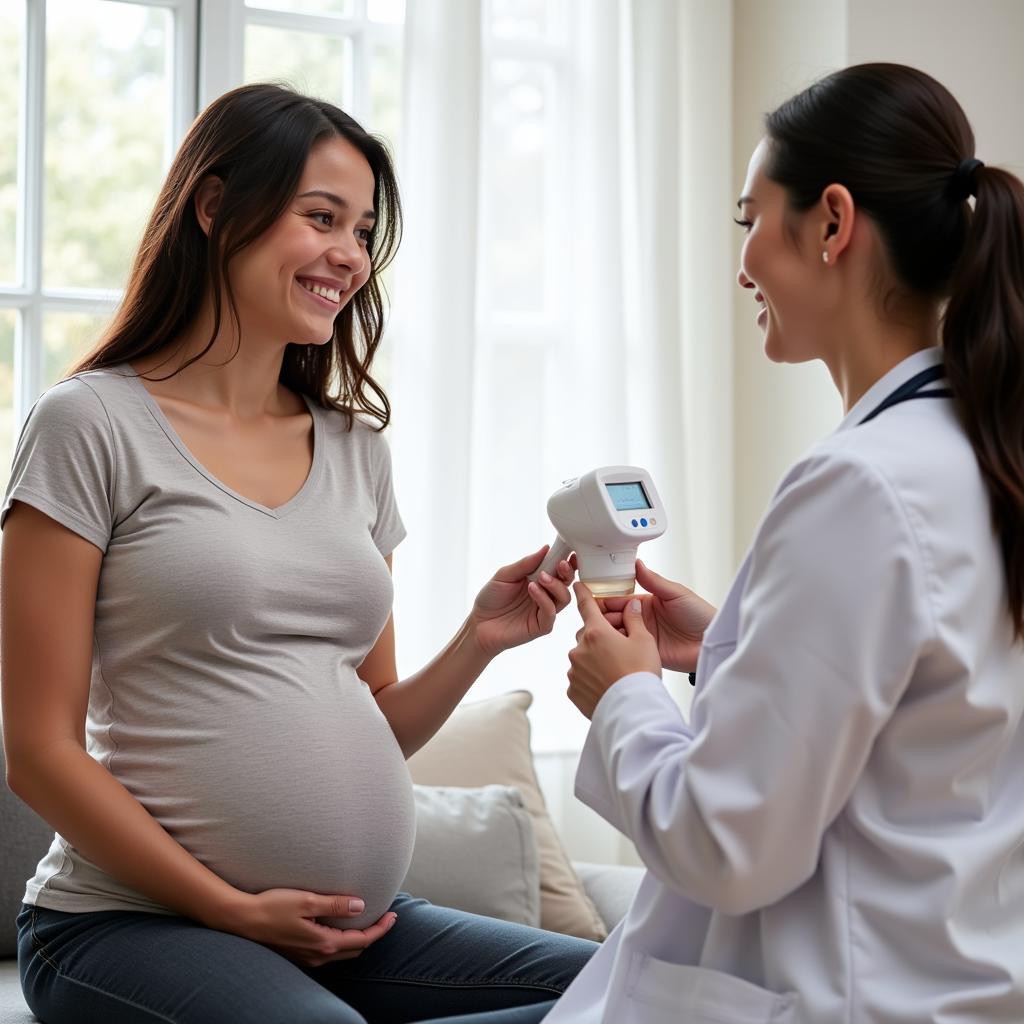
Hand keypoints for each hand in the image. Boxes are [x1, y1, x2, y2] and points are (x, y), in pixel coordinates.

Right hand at [213, 888, 397, 967]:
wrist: (242, 920)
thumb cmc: (273, 906)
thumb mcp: (307, 901)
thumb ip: (336, 904)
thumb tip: (361, 905)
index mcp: (323, 944)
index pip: (362, 940)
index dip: (381, 929)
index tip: (393, 915)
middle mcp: (318, 956)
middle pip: (356, 949)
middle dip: (373, 934)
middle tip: (385, 917)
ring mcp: (308, 958)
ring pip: (343, 953)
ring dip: (358, 939)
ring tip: (367, 920)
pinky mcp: (299, 955)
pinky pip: (329, 953)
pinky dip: (343, 942)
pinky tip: (341, 928)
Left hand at [469, 545, 575, 658]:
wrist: (478, 623)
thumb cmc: (491, 599)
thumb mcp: (505, 575)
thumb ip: (525, 563)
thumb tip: (545, 549)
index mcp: (538, 580)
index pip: (559, 569)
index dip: (567, 561)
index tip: (570, 551)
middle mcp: (544, 595)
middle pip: (567, 583)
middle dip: (567, 572)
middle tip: (561, 564)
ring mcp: (544, 611)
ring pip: (564, 598)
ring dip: (555, 585)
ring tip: (541, 577)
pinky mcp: (540, 626)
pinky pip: (550, 613)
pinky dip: (544, 599)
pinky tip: (532, 589)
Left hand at [568, 582, 661, 718]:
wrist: (633, 712)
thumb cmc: (641, 673)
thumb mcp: (644, 641)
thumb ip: (635, 619)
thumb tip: (631, 604)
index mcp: (596, 632)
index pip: (586, 605)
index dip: (583, 593)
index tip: (577, 584)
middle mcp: (579, 649)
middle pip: (586, 634)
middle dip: (599, 637)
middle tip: (619, 648)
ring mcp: (573, 671)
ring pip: (583, 657)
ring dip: (594, 659)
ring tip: (616, 672)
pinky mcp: (572, 690)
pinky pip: (580, 678)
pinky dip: (590, 679)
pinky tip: (607, 685)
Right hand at [595, 559, 715, 672]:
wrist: (712, 642)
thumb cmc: (700, 615)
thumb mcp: (676, 593)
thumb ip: (654, 581)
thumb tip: (637, 563)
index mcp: (647, 603)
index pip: (619, 600)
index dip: (605, 599)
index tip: (589, 598)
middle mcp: (642, 620)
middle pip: (614, 617)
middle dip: (601, 616)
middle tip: (590, 617)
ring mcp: (642, 637)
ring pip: (616, 634)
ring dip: (606, 631)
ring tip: (595, 631)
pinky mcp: (646, 653)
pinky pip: (627, 650)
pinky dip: (616, 647)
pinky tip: (606, 645)